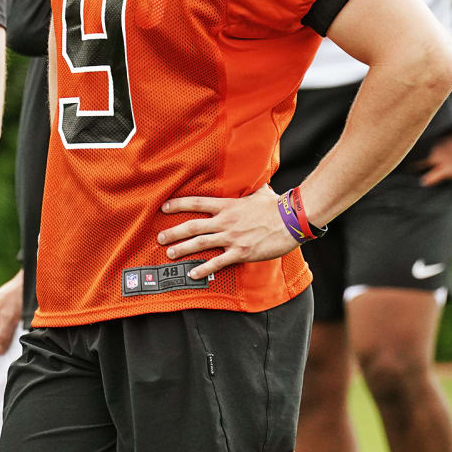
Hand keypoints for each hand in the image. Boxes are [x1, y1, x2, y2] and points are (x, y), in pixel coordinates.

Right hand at [0, 271, 23, 353]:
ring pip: (4, 329)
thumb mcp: (9, 317)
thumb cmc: (16, 296)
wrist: (30, 283)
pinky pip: (10, 325)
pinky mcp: (10, 311)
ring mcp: (1, 311)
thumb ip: (3, 335)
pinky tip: (19, 333)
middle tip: (6, 353)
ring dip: (10, 334)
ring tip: (14, 341)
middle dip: (1, 339)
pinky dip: (15, 329)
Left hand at [158, 185, 298, 279]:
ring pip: (201, 244)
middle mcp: (225, 221)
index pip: (197, 203)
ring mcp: (232, 238)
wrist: (291, 220)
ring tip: (170, 254)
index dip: (178, 205)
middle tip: (160, 238)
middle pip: (193, 226)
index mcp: (228, 206)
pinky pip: (218, 262)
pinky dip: (204, 269)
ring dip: (183, 249)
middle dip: (174, 232)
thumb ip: (251, 187)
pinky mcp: (241, 252)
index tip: (164, 207)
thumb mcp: (260, 191)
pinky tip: (193, 274)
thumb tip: (254, 177)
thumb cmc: (277, 205)